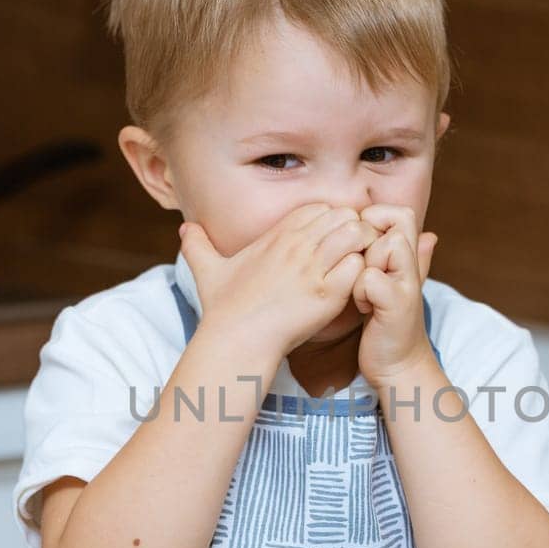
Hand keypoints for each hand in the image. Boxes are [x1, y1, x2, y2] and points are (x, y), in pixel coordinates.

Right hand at [179, 203, 381, 357]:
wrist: (235, 340)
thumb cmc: (224, 308)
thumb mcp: (206, 270)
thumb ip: (198, 246)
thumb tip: (184, 229)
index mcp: (276, 235)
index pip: (320, 207)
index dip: (331, 220)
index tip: (332, 242)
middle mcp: (296, 246)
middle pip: (342, 216)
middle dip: (354, 231)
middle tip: (354, 256)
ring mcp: (312, 268)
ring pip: (355, 234)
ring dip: (364, 248)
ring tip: (358, 269)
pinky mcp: (327, 294)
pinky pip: (358, 266)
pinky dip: (364, 273)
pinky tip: (357, 289)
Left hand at [352, 204, 439, 388]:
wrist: (397, 365)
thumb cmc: (387, 323)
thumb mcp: (393, 284)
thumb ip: (408, 258)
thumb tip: (430, 235)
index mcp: (408, 256)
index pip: (398, 212)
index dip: (375, 221)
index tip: (365, 251)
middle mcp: (412, 264)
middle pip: (395, 223)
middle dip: (370, 242)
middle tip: (366, 273)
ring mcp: (407, 282)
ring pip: (382, 246)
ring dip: (364, 269)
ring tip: (366, 294)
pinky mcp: (397, 303)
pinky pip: (370, 278)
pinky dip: (362, 294)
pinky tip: (367, 310)